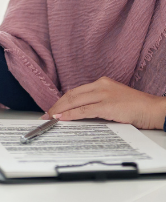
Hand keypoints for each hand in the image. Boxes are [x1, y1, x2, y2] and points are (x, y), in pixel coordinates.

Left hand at [44, 77, 165, 129]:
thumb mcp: (114, 101)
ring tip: (50, 117)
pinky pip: (84, 110)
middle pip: (72, 94)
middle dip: (57, 105)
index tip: (53, 108)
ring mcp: (104, 94)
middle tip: (46, 114)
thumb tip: (81, 113)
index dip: (62, 100)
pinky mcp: (108, 105)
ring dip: (60, 110)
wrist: (154, 109)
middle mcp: (101, 85)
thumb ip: (99, 103)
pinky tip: (63, 118)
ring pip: (75, 101)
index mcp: (102, 83)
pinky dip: (71, 114)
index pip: (76, 91)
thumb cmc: (137, 107)